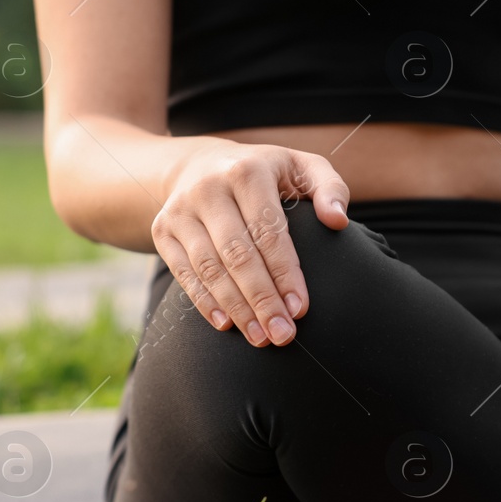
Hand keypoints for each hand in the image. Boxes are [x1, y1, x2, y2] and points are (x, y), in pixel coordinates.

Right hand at [151, 142, 350, 345]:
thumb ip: (330, 188)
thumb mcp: (302, 167)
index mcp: (247, 172)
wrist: (200, 163)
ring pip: (209, 267)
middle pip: (237, 253)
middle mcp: (208, 188)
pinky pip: (183, 272)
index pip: (268, 230)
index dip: (284, 272)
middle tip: (283, 335)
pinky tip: (227, 325)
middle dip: (262, 299)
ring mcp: (180, 210)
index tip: (301, 309)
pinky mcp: (162, 229)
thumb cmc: (267, 173)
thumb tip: (337, 220)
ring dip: (236, 308)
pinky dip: (204, 301)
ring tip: (261, 338)